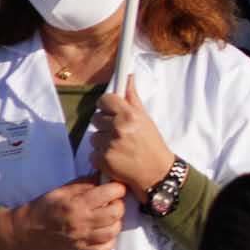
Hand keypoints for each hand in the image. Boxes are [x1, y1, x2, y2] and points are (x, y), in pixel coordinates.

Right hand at [0, 176, 125, 249]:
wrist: (23, 234)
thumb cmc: (42, 208)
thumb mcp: (61, 190)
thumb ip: (84, 183)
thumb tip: (104, 176)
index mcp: (76, 204)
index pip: (111, 193)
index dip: (116, 188)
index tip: (114, 187)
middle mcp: (82, 222)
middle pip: (116, 212)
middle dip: (118, 204)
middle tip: (111, 202)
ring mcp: (82, 239)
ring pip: (114, 230)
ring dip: (115, 221)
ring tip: (107, 217)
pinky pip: (106, 248)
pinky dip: (109, 240)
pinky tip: (102, 232)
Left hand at [89, 78, 176, 202]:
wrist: (156, 173)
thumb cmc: (151, 144)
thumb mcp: (145, 119)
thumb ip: (132, 98)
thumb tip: (128, 76)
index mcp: (130, 115)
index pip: (105, 100)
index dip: (107, 105)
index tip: (111, 110)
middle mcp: (119, 128)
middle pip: (96, 118)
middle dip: (105, 125)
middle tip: (119, 133)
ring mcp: (110, 145)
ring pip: (93, 137)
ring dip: (103, 142)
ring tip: (119, 147)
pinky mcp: (103, 160)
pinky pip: (92, 153)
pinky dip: (101, 157)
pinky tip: (115, 158)